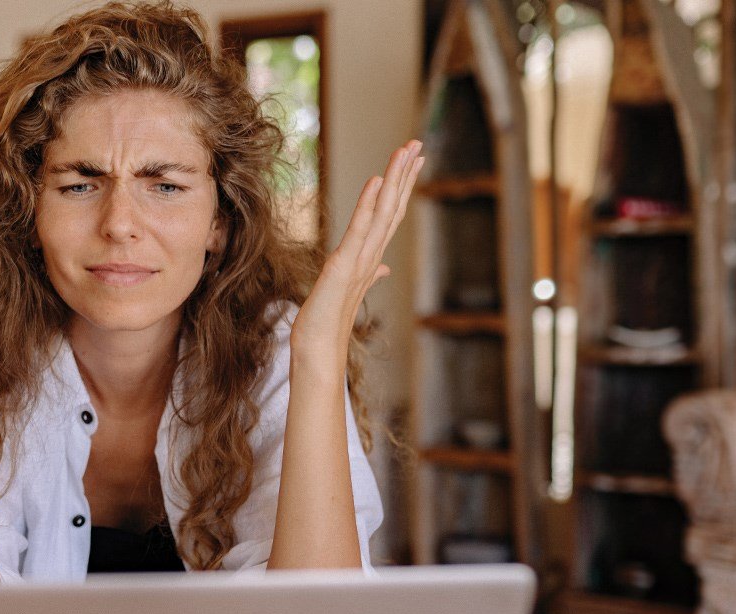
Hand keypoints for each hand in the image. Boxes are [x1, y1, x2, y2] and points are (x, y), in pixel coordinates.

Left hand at [291, 140, 422, 371]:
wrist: (318, 348)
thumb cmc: (328, 321)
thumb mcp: (347, 289)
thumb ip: (368, 274)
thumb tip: (383, 268)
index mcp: (371, 257)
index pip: (390, 215)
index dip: (402, 187)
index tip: (412, 161)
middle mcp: (371, 255)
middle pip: (393, 207)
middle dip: (405, 174)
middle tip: (417, 143)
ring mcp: (361, 260)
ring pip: (384, 212)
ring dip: (395, 179)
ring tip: (405, 151)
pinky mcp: (345, 265)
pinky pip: (360, 229)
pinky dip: (368, 203)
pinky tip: (377, 181)